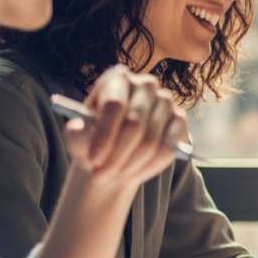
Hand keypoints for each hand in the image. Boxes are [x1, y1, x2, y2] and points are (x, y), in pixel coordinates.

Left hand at [63, 65, 187, 193]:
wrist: (116, 150)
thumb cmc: (93, 139)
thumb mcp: (78, 137)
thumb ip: (77, 133)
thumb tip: (82, 130)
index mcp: (118, 80)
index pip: (115, 105)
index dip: (104, 134)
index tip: (93, 159)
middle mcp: (146, 85)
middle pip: (135, 124)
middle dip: (116, 156)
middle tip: (100, 177)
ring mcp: (166, 102)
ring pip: (151, 141)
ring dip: (130, 165)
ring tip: (114, 177)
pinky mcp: (180, 121)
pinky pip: (167, 150)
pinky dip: (149, 167)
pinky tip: (134, 175)